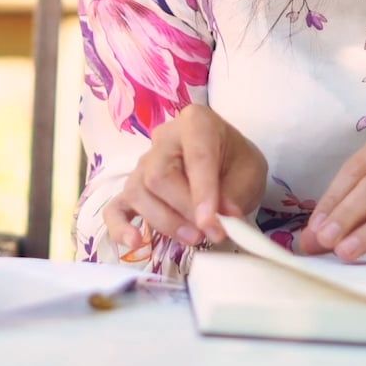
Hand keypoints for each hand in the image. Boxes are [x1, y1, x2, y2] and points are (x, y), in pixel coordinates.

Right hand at [103, 103, 268, 250]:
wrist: (226, 161)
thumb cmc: (236, 162)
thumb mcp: (250, 172)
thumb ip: (234, 194)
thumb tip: (216, 221)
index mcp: (196, 123)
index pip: (195, 157)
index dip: (203, 194)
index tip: (213, 225)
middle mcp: (163, 139)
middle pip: (158, 175)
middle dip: (183, 211)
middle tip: (208, 233)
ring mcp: (143, 163)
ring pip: (138, 191)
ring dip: (164, 221)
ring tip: (192, 238)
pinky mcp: (132, 188)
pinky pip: (115, 207)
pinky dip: (120, 227)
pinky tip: (134, 242)